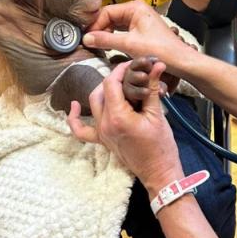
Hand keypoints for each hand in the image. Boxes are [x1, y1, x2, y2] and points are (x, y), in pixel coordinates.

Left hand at [67, 61, 183, 193]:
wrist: (159, 173)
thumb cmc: (161, 147)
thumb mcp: (158, 115)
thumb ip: (152, 88)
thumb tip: (157, 65)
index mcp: (117, 116)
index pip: (111, 84)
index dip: (120, 70)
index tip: (132, 64)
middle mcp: (104, 124)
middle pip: (101, 91)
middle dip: (114, 79)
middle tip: (131, 74)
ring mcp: (101, 133)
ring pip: (93, 103)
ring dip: (103, 91)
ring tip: (119, 84)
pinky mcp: (102, 140)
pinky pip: (81, 129)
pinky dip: (75, 117)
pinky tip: (74, 105)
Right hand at [83, 0, 190, 73]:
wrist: (181, 61)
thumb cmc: (159, 50)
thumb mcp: (128, 44)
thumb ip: (106, 40)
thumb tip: (86, 38)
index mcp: (135, 8)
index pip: (106, 12)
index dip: (95, 24)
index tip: (87, 37)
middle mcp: (137, 10)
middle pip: (110, 17)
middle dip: (100, 29)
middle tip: (91, 42)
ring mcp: (140, 20)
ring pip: (115, 24)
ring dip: (106, 34)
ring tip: (98, 45)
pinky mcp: (142, 30)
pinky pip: (122, 30)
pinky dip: (114, 37)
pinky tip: (109, 46)